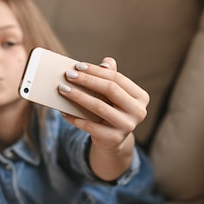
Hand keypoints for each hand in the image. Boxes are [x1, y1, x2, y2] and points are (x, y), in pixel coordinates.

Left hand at [59, 57, 147, 179]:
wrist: (113, 141)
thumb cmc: (112, 110)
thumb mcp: (114, 95)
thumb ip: (111, 77)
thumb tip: (106, 62)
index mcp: (140, 97)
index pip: (117, 78)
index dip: (97, 71)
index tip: (78, 66)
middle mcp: (138, 111)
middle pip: (110, 89)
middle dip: (87, 80)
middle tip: (68, 75)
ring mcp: (127, 126)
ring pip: (99, 106)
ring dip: (78, 96)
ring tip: (63, 89)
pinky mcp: (114, 139)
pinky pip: (90, 126)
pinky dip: (75, 118)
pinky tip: (63, 111)